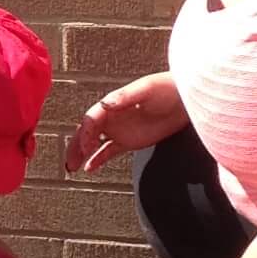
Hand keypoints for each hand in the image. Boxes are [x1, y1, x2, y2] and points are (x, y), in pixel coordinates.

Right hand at [66, 73, 186, 175]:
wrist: (186, 99)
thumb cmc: (167, 88)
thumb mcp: (147, 89)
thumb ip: (125, 96)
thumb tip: (105, 103)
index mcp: (113, 103)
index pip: (91, 119)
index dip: (86, 133)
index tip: (85, 147)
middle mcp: (112, 117)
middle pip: (86, 132)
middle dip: (76, 146)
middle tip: (70, 161)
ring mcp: (119, 130)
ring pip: (93, 143)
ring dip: (81, 154)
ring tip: (73, 167)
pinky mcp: (129, 141)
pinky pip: (108, 151)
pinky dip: (97, 159)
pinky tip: (89, 169)